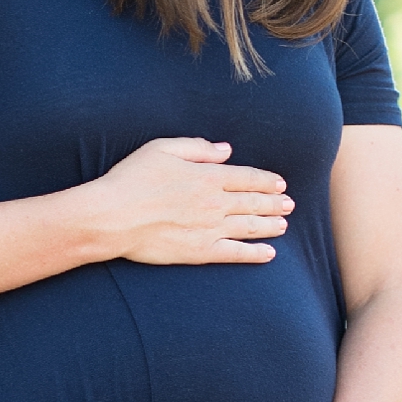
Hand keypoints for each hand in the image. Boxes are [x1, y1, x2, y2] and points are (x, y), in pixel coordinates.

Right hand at [85, 137, 291, 268]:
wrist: (112, 216)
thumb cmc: (131, 179)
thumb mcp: (161, 149)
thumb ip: (197, 148)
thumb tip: (227, 150)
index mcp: (207, 176)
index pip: (247, 177)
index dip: (266, 181)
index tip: (280, 184)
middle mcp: (214, 203)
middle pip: (253, 202)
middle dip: (274, 203)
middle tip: (290, 204)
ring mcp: (209, 229)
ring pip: (250, 227)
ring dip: (270, 226)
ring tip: (284, 225)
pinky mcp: (200, 252)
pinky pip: (235, 253)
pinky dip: (254, 253)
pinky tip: (269, 254)